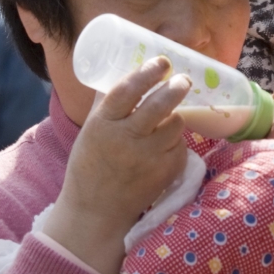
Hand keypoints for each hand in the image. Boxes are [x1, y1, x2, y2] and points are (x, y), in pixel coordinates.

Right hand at [40, 57, 190, 273]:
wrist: (95, 211)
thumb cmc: (90, 166)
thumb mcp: (90, 130)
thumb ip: (106, 104)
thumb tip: (122, 70)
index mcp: (102, 124)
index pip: (127, 90)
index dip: (147, 73)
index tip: (161, 62)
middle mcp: (124, 139)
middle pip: (158, 105)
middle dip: (175, 88)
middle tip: (183, 81)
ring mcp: (146, 158)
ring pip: (175, 125)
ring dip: (175, 118)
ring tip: (170, 118)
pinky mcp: (164, 173)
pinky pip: (180, 147)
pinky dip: (175, 143)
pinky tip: (164, 145)